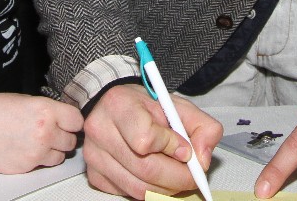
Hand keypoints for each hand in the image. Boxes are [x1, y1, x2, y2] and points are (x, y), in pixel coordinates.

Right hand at [0, 92, 83, 173]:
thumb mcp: (25, 100)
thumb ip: (48, 110)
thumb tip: (63, 119)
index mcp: (46, 110)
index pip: (77, 120)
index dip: (72, 121)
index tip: (67, 122)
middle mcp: (45, 132)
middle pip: (71, 141)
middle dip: (63, 137)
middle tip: (51, 132)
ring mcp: (37, 152)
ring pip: (60, 156)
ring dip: (53, 151)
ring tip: (37, 142)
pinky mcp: (26, 167)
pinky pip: (43, 165)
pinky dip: (38, 159)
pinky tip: (25, 149)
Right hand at [81, 83, 221, 198]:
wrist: (112, 106)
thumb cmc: (144, 106)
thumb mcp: (177, 105)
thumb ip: (202, 127)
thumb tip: (202, 160)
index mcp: (119, 105)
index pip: (146, 138)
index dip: (171, 147)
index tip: (184, 148)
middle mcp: (101, 131)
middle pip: (146, 169)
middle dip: (178, 178)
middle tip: (193, 176)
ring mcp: (94, 156)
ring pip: (138, 188)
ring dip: (166, 189)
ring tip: (177, 177)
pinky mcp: (94, 175)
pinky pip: (128, 194)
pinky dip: (149, 191)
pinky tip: (155, 177)